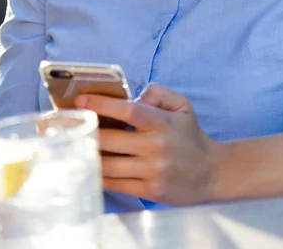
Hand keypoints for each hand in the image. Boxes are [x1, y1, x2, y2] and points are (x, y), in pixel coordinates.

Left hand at [75, 83, 220, 205]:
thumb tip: (133, 96)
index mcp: (162, 122)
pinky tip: (89, 167)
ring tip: (75, 147)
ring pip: (110, 164)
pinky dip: (100, 176)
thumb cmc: (191, 135)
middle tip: (71, 126)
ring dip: (89, 156)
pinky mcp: (150, 190)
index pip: (129, 110)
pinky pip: (117, 184)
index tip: (81, 100)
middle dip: (87, 132)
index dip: (102, 105)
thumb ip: (158, 92)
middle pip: (111, 139)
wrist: (212, 172)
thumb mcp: (182, 105)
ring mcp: (152, 171)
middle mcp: (156, 146)